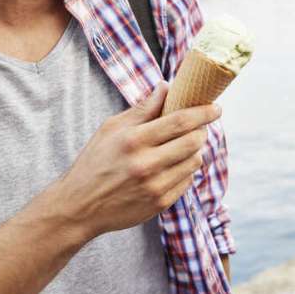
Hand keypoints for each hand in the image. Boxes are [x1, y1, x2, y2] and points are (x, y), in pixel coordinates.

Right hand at [56, 84, 219, 238]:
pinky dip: (185, 170)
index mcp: (133, 140)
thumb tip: (166, 86)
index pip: (181, 121)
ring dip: (194, 150)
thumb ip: (142, 109)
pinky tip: (172, 166)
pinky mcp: (160, 203)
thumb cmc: (95, 162)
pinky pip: (188, 181)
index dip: (203, 112)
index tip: (216, 108)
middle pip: (194, 141)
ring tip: (182, 146)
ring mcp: (155, 186)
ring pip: (195, 161)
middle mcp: (146, 164)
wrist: (78, 207)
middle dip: (202, 130)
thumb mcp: (111, 129)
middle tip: (199, 126)